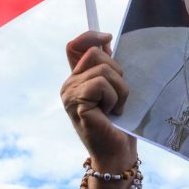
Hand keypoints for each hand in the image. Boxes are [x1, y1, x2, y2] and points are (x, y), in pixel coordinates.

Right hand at [60, 31, 136, 166]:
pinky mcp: (76, 102)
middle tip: (118, 96)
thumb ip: (109, 66)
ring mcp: (69, 94)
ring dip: (120, 89)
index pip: (75, 46)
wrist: (118, 151)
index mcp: (78, 79)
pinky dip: (114, 98)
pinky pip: (101, 84)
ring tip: (117, 108)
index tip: (108, 37)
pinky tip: (112, 113)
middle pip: (95, 53)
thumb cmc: (120, 123)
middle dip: (117, 71)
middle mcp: (69, 84)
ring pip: (102, 69)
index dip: (90, 36)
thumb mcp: (116, 88)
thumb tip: (106, 40)